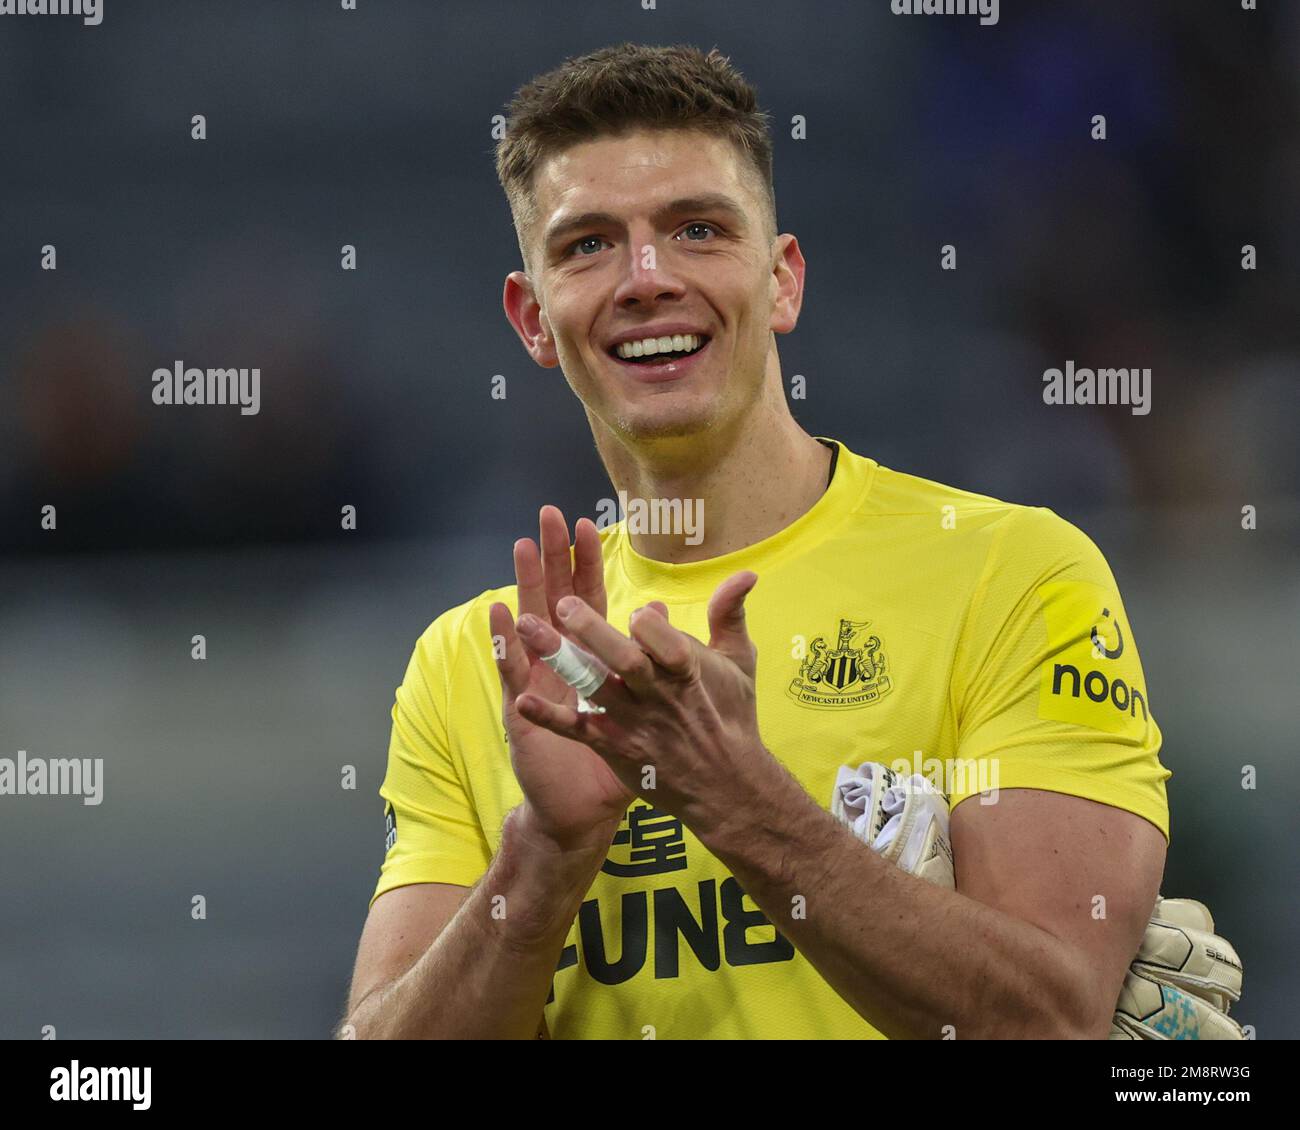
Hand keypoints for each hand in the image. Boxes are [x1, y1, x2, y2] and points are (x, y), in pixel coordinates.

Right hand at [490, 506, 632, 852]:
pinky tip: (499, 614)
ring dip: (526, 587)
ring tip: (521, 548)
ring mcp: (541, 686)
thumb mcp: (658, 712)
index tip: (587, 527)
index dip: (587, 566)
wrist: (588, 813)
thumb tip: (664, 614)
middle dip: (553, 558)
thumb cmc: (624, 762)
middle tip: (549, 515)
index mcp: (594, 661)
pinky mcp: (526, 713)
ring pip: (532, 627)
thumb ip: (672, 663)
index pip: (590, 601)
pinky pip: (515, 675)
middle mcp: (563, 666)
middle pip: (557, 600)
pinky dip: (505, 644)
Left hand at [512, 570, 769, 833]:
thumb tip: (746, 573)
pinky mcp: (614, 746)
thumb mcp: (739, 663)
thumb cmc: (732, 716)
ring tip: (526, 627)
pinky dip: (550, 716)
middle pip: (626, 663)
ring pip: (593, 687)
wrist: (725, 785)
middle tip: (565, 605)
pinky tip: (521, 700)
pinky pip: (578, 730)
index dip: (654, 631)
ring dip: (559, 657)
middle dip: (595, 633)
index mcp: (688, 673)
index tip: (637, 614)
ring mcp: (633, 723)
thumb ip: (731, 616)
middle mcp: (658, 697)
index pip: (670, 647)